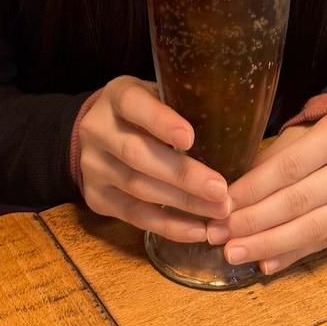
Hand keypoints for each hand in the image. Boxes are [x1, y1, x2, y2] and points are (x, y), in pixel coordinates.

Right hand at [77, 76, 229, 242]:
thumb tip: (233, 130)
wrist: (100, 132)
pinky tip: (196, 230)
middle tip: (220, 190)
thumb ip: (182, 106)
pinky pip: (134, 216)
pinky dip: (168, 225)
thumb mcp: (157, 95)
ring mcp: (93, 166)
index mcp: (116, 96)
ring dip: (182, 204)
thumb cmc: (145, 111)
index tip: (190, 138)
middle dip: (183, 175)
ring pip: (138, 188)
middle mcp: (97, 130)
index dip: (160, 121)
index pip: (133, 104)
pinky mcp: (96, 197)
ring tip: (218, 211)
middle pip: (137, 154)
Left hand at [206, 112, 326, 274]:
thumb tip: (231, 194)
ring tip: (235, 254)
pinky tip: (265, 264)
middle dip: (254, 221)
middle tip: (218, 235)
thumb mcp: (306, 133)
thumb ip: (274, 158)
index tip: (221, 206)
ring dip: (269, 244)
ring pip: (312, 228)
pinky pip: (325, 243)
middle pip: (299, 201)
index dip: (253, 189)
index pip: (289, 167)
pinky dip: (292, 255)